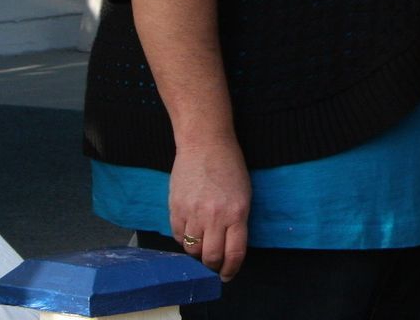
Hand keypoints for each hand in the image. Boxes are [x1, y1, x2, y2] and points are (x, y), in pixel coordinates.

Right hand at [168, 133, 250, 281]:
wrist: (204, 144)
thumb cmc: (230, 167)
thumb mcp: (244, 195)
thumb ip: (237, 222)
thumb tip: (229, 248)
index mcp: (237, 213)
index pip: (234, 253)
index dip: (231, 269)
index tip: (227, 275)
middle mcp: (215, 216)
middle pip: (210, 257)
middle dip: (213, 266)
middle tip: (213, 265)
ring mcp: (193, 213)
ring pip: (192, 249)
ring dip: (197, 254)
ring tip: (201, 247)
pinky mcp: (175, 208)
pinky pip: (177, 236)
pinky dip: (183, 240)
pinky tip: (190, 233)